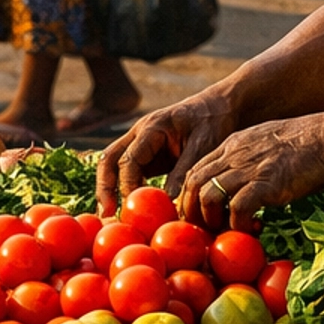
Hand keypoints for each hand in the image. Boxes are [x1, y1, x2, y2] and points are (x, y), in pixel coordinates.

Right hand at [97, 87, 238, 212]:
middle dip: (105, 186)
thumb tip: (167, 203)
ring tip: (110, 216)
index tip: (132, 207)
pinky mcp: (148, 156)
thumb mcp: (203, 145)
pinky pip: (130, 173)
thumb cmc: (213, 122)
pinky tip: (130, 210)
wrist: (219, 107)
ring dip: (109, 189)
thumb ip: (183, 172)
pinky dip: (125, 189)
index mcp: (153, 127)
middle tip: (106, 213)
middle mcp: (140, 134)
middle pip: (110, 159)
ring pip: (114, 165)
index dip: (127, 184)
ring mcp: (141, 144)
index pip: (129, 158)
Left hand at [176, 114, 323, 231]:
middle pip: (193, 184)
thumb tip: (247, 184)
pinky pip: (237, 209)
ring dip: (212, 221)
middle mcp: (234, 154)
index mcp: (233, 144)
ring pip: (207, 196)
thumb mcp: (267, 144)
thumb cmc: (308, 143)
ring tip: (229, 231)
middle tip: (207, 230)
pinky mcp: (266, 184)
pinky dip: (239, 225)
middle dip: (193, 212)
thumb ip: (251, 160)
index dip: (192, 196)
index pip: (196, 170)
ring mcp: (248, 168)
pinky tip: (253, 229)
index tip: (201, 215)